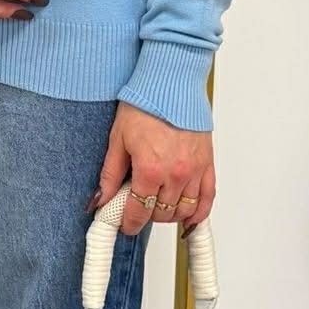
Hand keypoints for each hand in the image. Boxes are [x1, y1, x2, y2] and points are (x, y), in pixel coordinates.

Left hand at [87, 102, 214, 236]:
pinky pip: (207, 199)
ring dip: (169, 214)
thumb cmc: (146, 105)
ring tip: (158, 205)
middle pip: (161, 214)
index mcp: (150, 169)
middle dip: (147, 215)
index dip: (129, 223)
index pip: (139, 212)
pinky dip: (199, 213)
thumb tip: (101, 199)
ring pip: (184, 211)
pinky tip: (189, 218)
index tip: (125, 225)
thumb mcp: (118, 139)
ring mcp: (194, 171)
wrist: (171, 84)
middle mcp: (175, 174)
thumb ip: (110, 174)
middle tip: (138, 206)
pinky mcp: (207, 164)